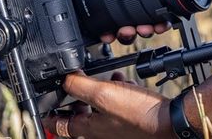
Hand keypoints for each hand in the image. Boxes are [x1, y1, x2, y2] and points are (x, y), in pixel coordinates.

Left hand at [43, 72, 174, 138]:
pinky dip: (112, 91)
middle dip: (71, 102)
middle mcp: (101, 132)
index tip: (40, 111)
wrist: (171, 122)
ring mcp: (116, 127)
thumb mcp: (103, 95)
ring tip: (93, 80)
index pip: (60, 127)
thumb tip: (64, 79)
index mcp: (89, 130)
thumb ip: (80, 86)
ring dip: (91, 95)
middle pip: (78, 119)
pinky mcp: (130, 120)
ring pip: (96, 111)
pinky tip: (118, 79)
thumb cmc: (139, 115)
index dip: (48, 117)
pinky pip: (114, 105)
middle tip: (66, 90)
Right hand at [67, 0, 211, 43]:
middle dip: (122, 30)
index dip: (101, 17)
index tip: (100, 28)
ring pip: (144, 21)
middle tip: (122, 31)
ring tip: (141, 29)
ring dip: (141, 31)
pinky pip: (167, 17)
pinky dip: (162, 25)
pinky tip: (159, 24)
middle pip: (124, 17)